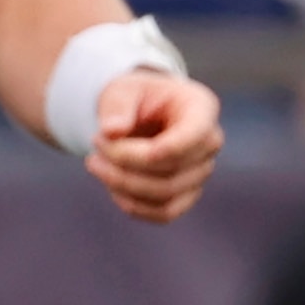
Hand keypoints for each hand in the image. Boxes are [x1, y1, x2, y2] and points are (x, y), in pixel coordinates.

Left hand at [92, 69, 222, 223]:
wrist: (138, 115)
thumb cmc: (133, 99)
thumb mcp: (121, 91)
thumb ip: (117, 106)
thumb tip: (112, 131)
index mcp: (201, 108)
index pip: (194, 135)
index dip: (163, 147)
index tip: (116, 143)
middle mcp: (209, 142)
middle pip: (173, 168)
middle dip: (124, 161)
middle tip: (94, 143)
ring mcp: (201, 171)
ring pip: (166, 193)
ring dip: (122, 184)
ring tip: (95, 162)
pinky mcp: (187, 194)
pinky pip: (165, 213)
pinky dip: (133, 205)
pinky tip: (112, 186)